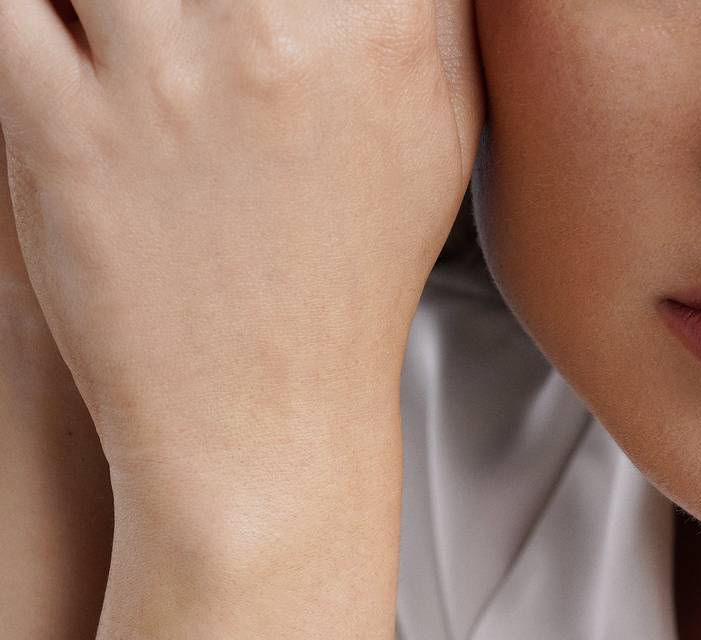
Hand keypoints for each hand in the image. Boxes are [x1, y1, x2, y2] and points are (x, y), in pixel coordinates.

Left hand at [0, 2, 483, 635]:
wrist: (263, 415)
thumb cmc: (349, 278)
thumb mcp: (440, 134)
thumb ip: (431, 12)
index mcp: (385, 30)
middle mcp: (279, 34)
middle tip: (190, 14)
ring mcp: (163, 79)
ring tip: (142, 26)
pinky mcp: (57, 130)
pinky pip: (11, 4)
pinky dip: (32, 10)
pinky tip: (67, 31)